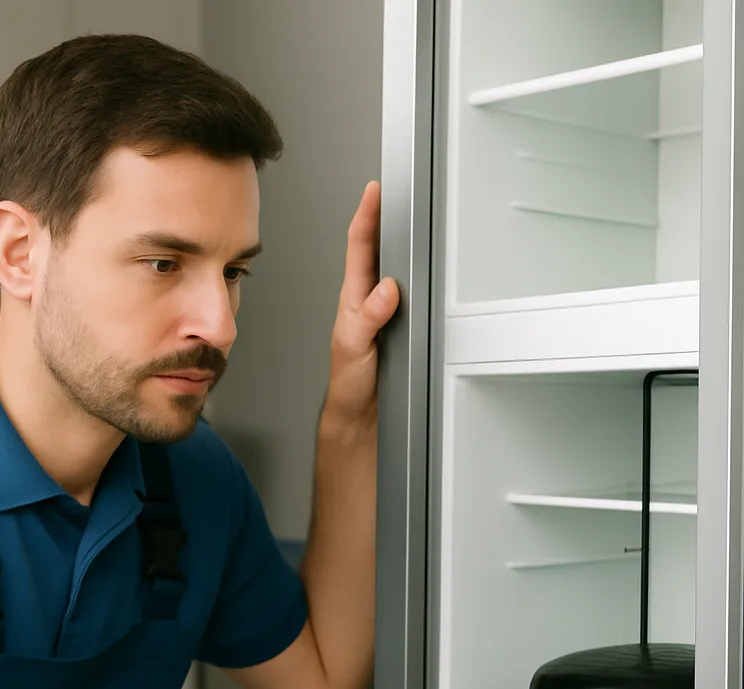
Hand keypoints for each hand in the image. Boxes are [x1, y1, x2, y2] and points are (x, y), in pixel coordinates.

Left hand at [325, 181, 401, 424]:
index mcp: (353, 298)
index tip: (374, 190)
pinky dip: (417, 275)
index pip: (360, 248)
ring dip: (400, 241)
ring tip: (409, 214)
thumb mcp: (355, 347)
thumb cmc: (349, 382)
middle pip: (377, 249)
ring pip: (393, 267)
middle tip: (394, 189)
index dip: (366, 216)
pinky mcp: (398, 325)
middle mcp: (367, 299)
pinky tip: (425, 266)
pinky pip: (410, 292)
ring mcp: (383, 311)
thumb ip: (370, 318)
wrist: (359, 413)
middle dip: (384, 216)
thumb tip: (387, 289)